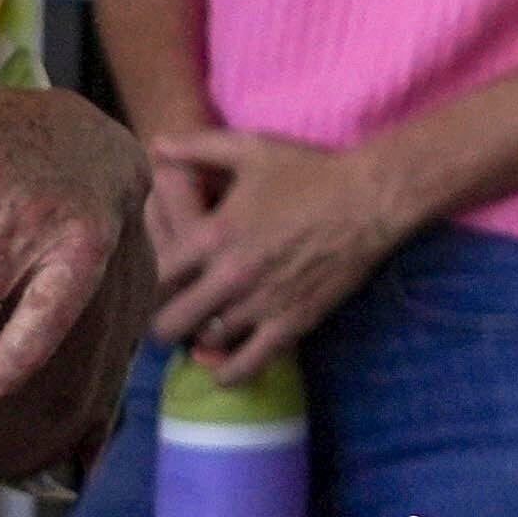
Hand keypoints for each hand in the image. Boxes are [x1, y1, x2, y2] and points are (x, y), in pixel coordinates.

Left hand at [135, 125, 418, 388]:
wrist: (370, 199)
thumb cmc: (310, 170)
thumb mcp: (251, 148)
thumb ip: (197, 146)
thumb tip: (156, 144)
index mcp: (213, 234)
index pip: (154, 276)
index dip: (147, 284)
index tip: (157, 284)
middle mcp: (230, 274)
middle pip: (170, 322)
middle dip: (165, 321)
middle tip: (174, 315)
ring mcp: (261, 303)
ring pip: (206, 342)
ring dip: (201, 338)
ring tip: (205, 329)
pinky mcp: (292, 323)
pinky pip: (247, 365)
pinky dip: (229, 372)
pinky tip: (225, 367)